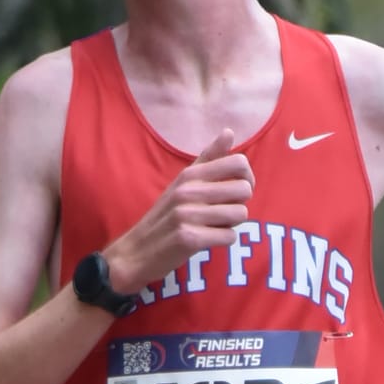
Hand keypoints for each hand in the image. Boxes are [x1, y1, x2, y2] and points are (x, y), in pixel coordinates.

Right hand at [105, 127, 253, 293]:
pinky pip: (229, 237)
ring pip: (240, 214)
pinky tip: (208, 240)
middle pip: (244, 189)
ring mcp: (188, 215)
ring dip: (232, 224)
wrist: (136, 251)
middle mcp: (188, 191)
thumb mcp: (182, 183)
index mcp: (189, 175)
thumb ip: (208, 158)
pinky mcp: (190, 239)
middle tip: (224, 212)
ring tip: (213, 226)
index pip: (238, 163)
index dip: (247, 178)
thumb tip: (229, 131)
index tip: (236, 191)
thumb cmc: (165, 216)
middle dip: (240, 203)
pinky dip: (223, 240)